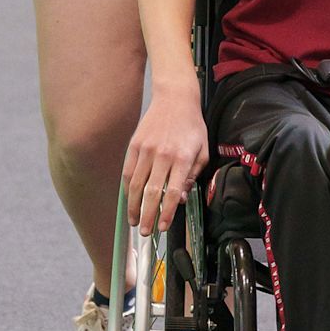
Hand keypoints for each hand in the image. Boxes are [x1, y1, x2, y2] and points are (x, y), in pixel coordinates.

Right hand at [122, 92, 207, 236]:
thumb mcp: (202, 150)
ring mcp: (146, 149)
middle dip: (147, 216)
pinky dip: (127, 188)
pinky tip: (129, 199)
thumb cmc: (191, 126)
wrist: (175, 99)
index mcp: (181, 158)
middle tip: (145, 232)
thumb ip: (192, 175)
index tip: (163, 227)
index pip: (172, 192)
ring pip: (135, 184)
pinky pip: (128, 171)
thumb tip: (180, 199)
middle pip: (151, 192)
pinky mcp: (134, 145)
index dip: (167, 213)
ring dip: (133, 206)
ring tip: (134, 221)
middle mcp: (162, 155)